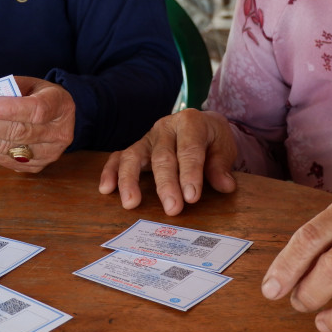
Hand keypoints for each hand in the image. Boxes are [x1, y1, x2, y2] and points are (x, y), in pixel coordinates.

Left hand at [0, 76, 74, 172]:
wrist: (59, 117)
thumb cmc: (39, 96)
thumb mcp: (31, 84)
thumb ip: (9, 89)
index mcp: (61, 106)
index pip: (37, 110)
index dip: (10, 109)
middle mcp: (59, 133)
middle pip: (19, 132)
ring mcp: (48, 153)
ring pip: (9, 148)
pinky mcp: (35, 166)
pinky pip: (5, 159)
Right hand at [98, 108, 237, 215]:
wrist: (202, 125)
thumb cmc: (213, 140)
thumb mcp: (224, 148)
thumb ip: (221, 166)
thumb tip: (225, 185)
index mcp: (190, 122)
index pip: (189, 150)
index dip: (190, 173)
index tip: (192, 197)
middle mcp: (165, 127)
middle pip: (162, 156)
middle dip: (166, 184)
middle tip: (172, 209)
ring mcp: (148, 137)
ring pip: (134, 156)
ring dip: (131, 180)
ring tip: (131, 203)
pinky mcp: (137, 148)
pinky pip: (119, 157)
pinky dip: (111, 172)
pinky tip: (106, 189)